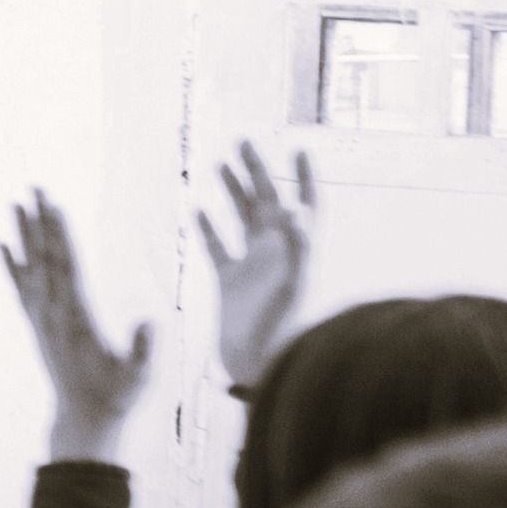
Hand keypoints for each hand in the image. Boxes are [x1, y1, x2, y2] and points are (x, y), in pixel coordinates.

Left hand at [3, 192, 154, 464]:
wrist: (83, 419)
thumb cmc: (115, 397)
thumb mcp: (137, 377)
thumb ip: (142, 350)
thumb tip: (150, 323)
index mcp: (77, 319)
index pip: (68, 268)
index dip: (61, 237)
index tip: (54, 208)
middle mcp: (52, 314)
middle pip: (44, 259)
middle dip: (39, 223)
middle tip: (32, 188)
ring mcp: (42, 319)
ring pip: (30, 268)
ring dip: (23, 235)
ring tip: (15, 203)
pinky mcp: (38, 326)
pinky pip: (21, 289)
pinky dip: (11, 266)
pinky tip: (0, 245)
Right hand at [200, 140, 313, 388]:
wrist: (262, 366)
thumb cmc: (286, 330)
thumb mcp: (295, 285)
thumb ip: (297, 246)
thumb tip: (294, 208)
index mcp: (298, 249)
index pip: (307, 203)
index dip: (305, 177)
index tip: (299, 147)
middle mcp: (277, 252)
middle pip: (269, 201)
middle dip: (258, 170)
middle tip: (244, 141)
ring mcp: (253, 266)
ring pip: (242, 218)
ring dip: (233, 191)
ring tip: (221, 164)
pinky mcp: (229, 282)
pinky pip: (217, 248)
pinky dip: (208, 228)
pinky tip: (198, 211)